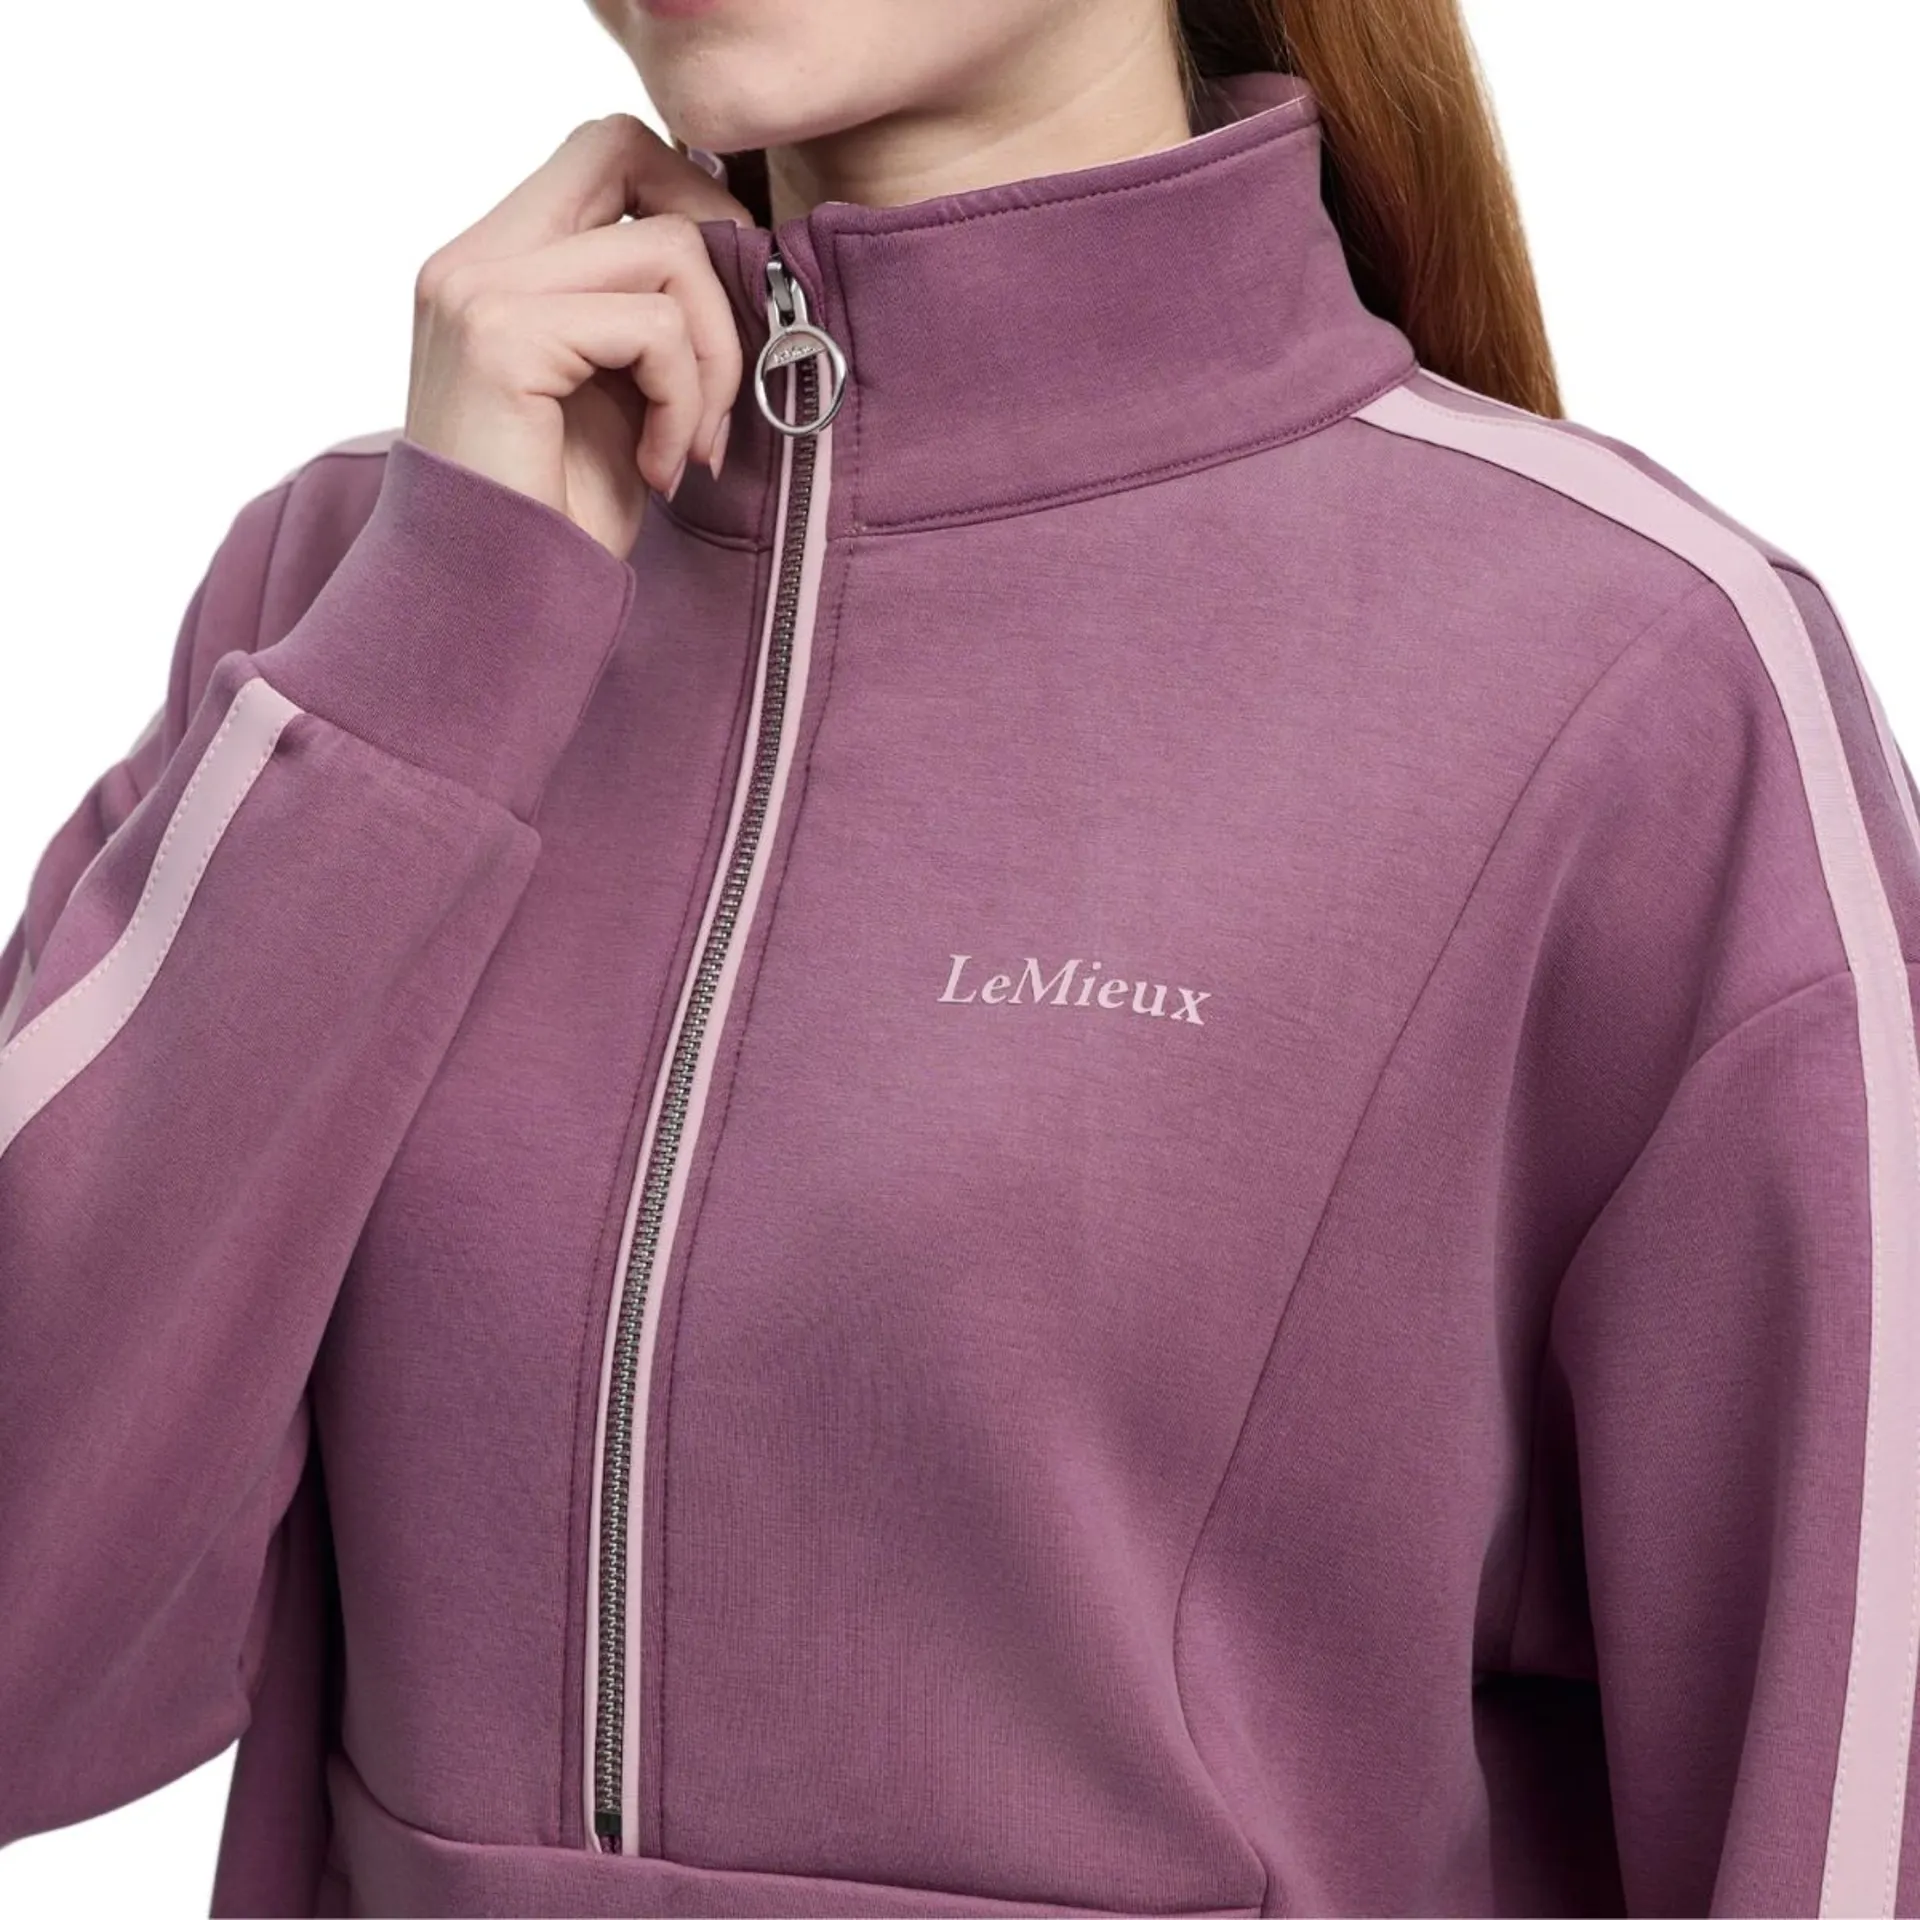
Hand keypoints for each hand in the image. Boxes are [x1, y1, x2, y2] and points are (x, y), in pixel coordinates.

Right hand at [404, 114, 756, 557]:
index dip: (684, 199)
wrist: (492, 608)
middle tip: (722, 363)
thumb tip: (736, 249)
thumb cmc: (558, 518)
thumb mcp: (613, 393)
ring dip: (710, 361)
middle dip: (711, 250)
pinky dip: (684, 404)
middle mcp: (470, 259)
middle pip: (624, 149)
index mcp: (489, 264)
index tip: (712, 308)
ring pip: (667, 250)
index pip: (603, 149)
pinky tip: (659, 471)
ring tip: (688, 446)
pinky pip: (656, 328)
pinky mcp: (501, 336)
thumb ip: (641, 313)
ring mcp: (477, 290)